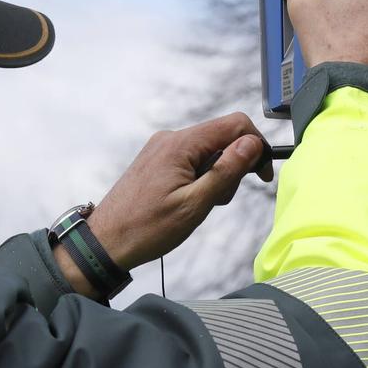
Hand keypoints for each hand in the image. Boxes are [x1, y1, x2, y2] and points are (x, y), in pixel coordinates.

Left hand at [54, 113, 272, 295]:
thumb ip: (226, 171)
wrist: (105, 242)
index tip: (262, 175)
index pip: (234, 125)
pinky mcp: (157, 160)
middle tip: (220, 200)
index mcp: (180, 145)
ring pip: (207, 150)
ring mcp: (161, 148)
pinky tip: (189, 201)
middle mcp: (170, 139)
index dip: (256, 146)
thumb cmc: (147, 228)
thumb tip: (252, 143)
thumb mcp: (195, 204)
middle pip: (222, 137)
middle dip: (233, 166)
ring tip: (200, 205)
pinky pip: (191, 159)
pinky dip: (200, 177)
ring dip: (216, 175)